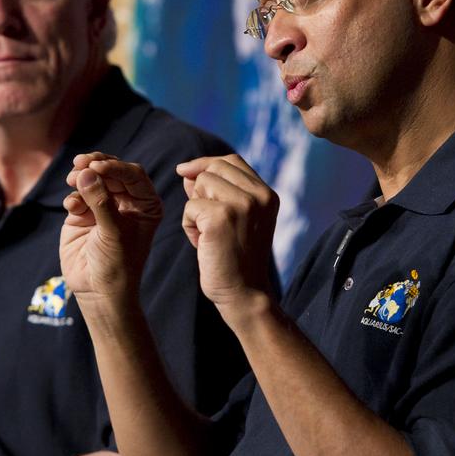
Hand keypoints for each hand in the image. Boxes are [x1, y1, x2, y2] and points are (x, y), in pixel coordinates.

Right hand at [60, 153, 162, 306]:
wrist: (98, 292)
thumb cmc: (117, 265)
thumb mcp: (114, 232)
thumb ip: (101, 202)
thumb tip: (86, 172)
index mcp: (146, 204)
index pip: (133, 174)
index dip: (115, 166)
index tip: (97, 166)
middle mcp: (126, 202)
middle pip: (111, 171)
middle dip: (95, 165)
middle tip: (80, 163)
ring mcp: (103, 206)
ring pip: (92, 179)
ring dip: (81, 176)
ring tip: (72, 179)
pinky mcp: (83, 215)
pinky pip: (77, 196)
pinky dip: (73, 197)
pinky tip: (72, 207)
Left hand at [177, 155, 277, 310]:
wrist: (244, 294)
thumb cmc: (237, 258)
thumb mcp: (237, 219)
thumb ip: (218, 192)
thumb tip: (187, 172)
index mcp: (267, 194)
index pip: (231, 161)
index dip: (206, 164)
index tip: (186, 173)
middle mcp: (259, 195)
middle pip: (213, 169)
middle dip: (200, 191)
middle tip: (208, 222)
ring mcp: (241, 205)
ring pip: (200, 185)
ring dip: (195, 210)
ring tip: (208, 235)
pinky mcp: (220, 217)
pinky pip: (189, 207)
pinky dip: (189, 226)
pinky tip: (202, 244)